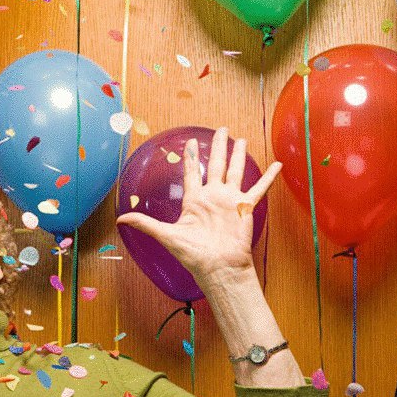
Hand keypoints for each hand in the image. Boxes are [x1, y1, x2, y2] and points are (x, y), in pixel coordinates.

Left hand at [116, 127, 281, 283]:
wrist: (218, 267)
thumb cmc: (193, 254)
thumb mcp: (166, 235)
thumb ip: (145, 223)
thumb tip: (120, 218)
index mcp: (194, 200)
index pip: (192, 173)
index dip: (191, 158)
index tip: (190, 142)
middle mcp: (213, 196)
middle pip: (216, 165)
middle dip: (217, 147)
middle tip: (220, 129)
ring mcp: (230, 200)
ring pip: (235, 171)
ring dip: (238, 155)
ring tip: (241, 139)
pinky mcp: (245, 207)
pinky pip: (259, 188)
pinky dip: (268, 176)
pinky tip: (276, 164)